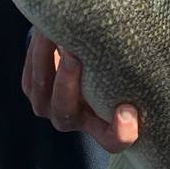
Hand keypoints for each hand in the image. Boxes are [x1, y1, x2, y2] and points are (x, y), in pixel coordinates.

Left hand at [21, 30, 138, 153]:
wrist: (77, 55)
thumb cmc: (110, 63)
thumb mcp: (122, 68)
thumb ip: (128, 63)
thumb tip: (138, 35)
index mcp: (104, 125)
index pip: (115, 140)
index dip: (122, 131)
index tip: (128, 109)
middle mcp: (75, 120)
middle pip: (66, 112)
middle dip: (68, 80)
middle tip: (74, 52)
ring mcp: (49, 107)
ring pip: (42, 88)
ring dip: (46, 57)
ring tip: (55, 31)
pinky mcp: (32, 89)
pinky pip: (32, 71)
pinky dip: (38, 48)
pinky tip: (48, 28)